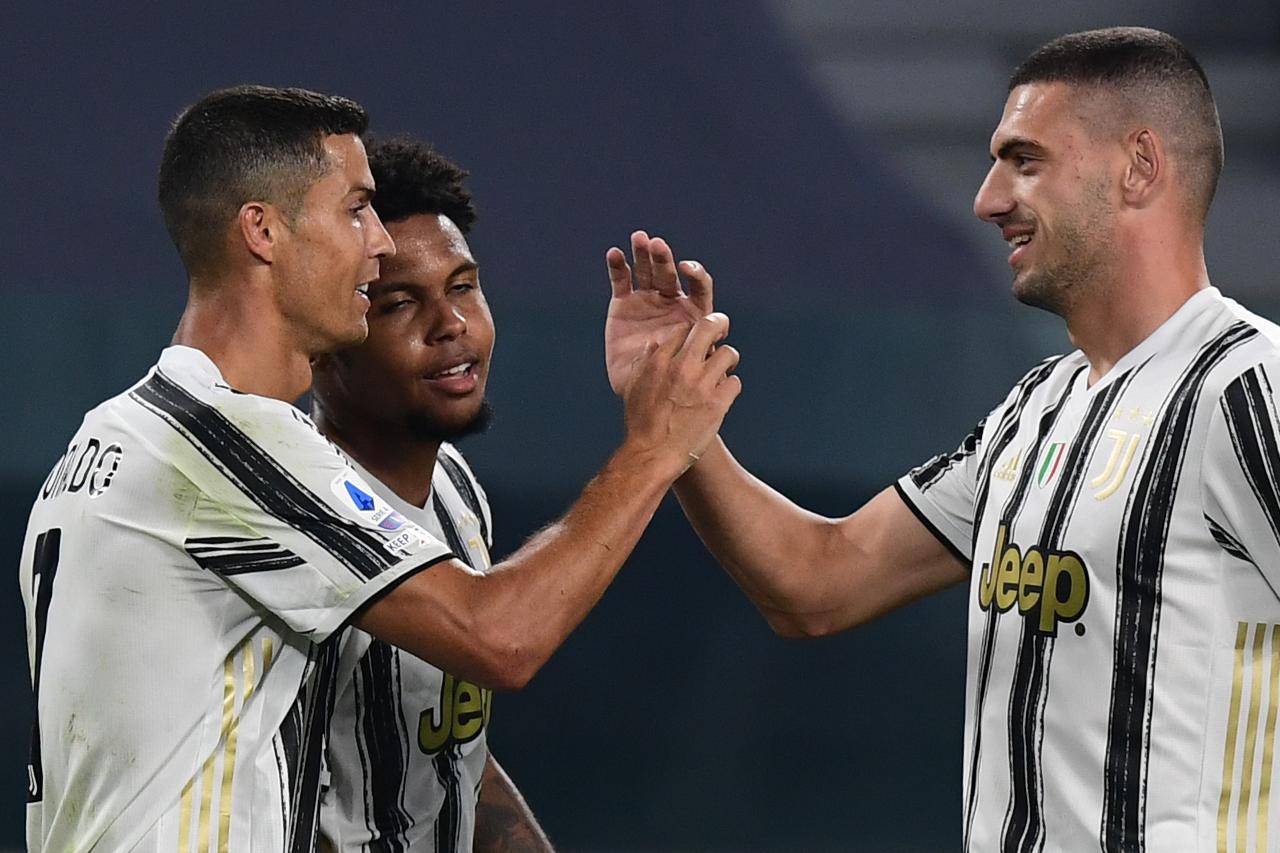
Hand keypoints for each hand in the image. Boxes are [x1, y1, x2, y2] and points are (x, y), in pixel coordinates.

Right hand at [605, 230, 713, 395]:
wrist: (641, 393)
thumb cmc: (671, 383)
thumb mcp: (687, 370)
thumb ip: (697, 353)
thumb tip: (711, 344)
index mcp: (693, 313)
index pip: (699, 286)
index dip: (695, 274)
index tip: (686, 268)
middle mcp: (672, 301)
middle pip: (670, 274)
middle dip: (664, 259)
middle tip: (658, 246)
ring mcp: (647, 300)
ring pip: (646, 271)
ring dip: (643, 254)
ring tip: (639, 238)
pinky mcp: (624, 303)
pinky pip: (621, 280)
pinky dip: (618, 266)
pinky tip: (614, 254)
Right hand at [622, 312, 740, 476]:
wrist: (653, 455)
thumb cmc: (641, 423)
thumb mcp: (633, 387)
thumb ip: (643, 361)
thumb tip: (653, 343)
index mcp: (659, 362)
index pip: (683, 329)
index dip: (692, 330)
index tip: (696, 336)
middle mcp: (681, 368)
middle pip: (708, 327)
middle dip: (718, 324)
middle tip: (722, 328)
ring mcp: (701, 385)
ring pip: (729, 354)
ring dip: (728, 360)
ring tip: (724, 369)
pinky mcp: (718, 404)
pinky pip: (735, 382)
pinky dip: (730, 387)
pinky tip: (722, 394)